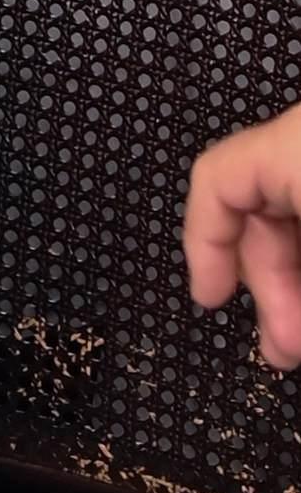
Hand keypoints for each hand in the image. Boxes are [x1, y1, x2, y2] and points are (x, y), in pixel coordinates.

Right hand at [184, 101, 300, 364]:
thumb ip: (275, 271)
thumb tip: (275, 340)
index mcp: (293, 144)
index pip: (216, 178)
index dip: (201, 244)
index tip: (210, 300)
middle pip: (257, 205)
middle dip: (264, 283)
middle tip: (280, 347)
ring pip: (289, 213)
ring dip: (288, 281)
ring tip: (296, 341)